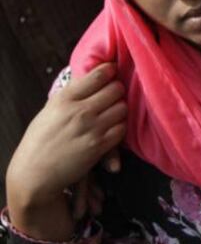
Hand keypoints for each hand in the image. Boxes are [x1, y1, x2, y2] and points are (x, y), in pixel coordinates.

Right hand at [6, 64, 125, 240]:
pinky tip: (110, 129)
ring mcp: (91, 128)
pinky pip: (122, 128)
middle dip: (117, 91)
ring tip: (111, 114)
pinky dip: (119, 128)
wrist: (34, 173)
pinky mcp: (100, 145)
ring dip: (120, 110)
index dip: (109, 71)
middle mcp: (79, 111)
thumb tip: (92, 77)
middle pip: (116, 89)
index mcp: (64, 98)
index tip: (112, 71)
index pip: (98, 75)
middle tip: (112, 96)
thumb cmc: (40, 140)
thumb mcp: (50, 110)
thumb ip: (71, 95)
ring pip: (122, 108)